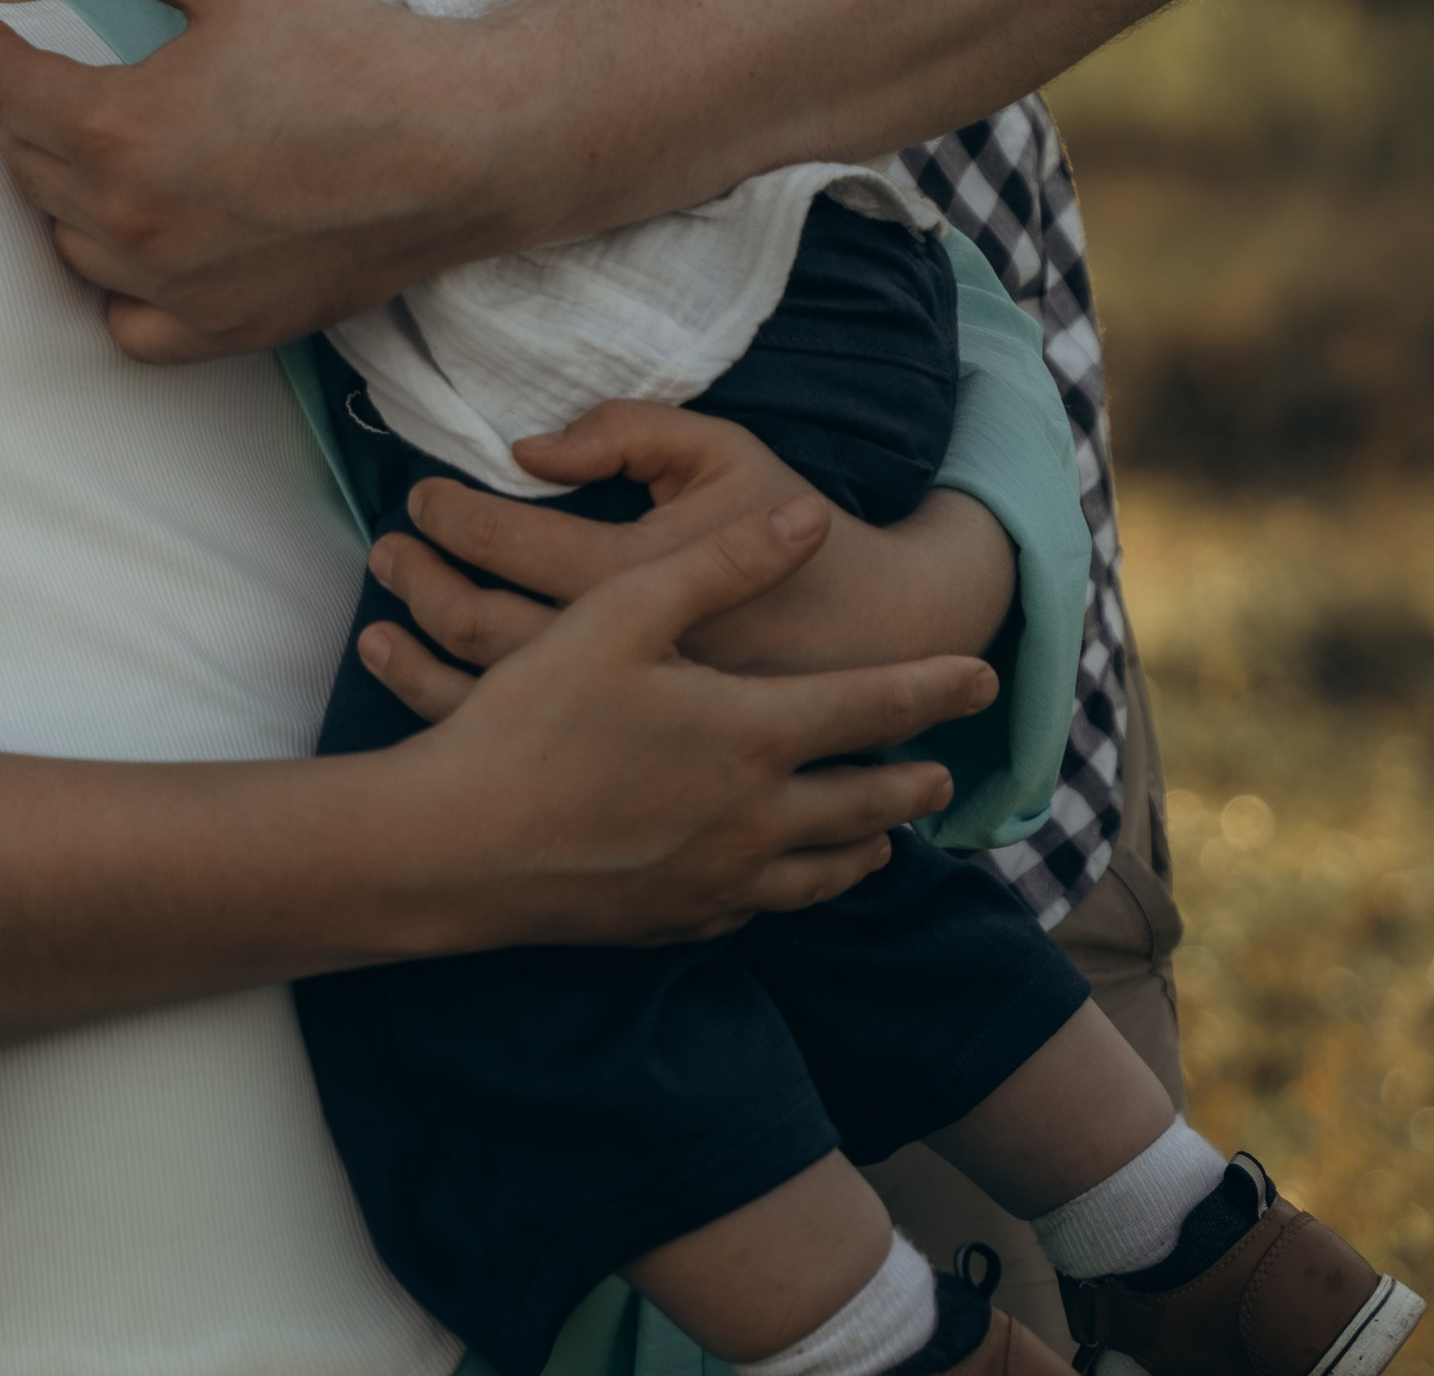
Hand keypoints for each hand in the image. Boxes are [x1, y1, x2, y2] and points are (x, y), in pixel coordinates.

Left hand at [0, 0, 519, 357]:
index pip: (8, 95)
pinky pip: (129, 326)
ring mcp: (175, 289)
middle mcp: (130, 224)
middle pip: (27, 169)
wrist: (456, 145)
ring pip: (70, 246)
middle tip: (39, 79)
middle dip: (21, 115)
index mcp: (117, 130)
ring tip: (88, 150)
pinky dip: (116, 286)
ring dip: (62, 194)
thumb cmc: (348, 50)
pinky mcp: (224, 329)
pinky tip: (135, 246)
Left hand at [367, 407, 1014, 689]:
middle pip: (480, 623)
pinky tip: (418, 675)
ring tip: (383, 614)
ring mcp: (621, 724)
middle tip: (387, 547)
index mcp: (642, 578)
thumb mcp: (723, 454)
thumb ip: (627, 432)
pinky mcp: (626, 764)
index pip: (512, 544)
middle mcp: (622, 660)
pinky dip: (452, 707)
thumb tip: (528, 450)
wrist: (874, 647)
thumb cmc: (791, 531)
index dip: (451, 515)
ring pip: (483, 694)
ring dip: (415, 651)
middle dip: (418, 579)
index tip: (422, 496)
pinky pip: (518, 744)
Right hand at [385, 493, 997, 945]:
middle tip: (945, 776)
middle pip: (864, 804)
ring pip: (824, 872)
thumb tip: (811, 518)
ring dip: (865, 846)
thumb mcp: (625, 612)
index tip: (981, 677)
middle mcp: (755, 820)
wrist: (459, 851)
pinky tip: (781, 880)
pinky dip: (793, 888)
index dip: (931, 688)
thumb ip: (725, 562)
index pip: (869, 708)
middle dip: (911, 784)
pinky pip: (762, 908)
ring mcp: (719, 883)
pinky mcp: (676, 923)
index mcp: (751, 736)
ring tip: (886, 838)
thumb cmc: (536, 719)